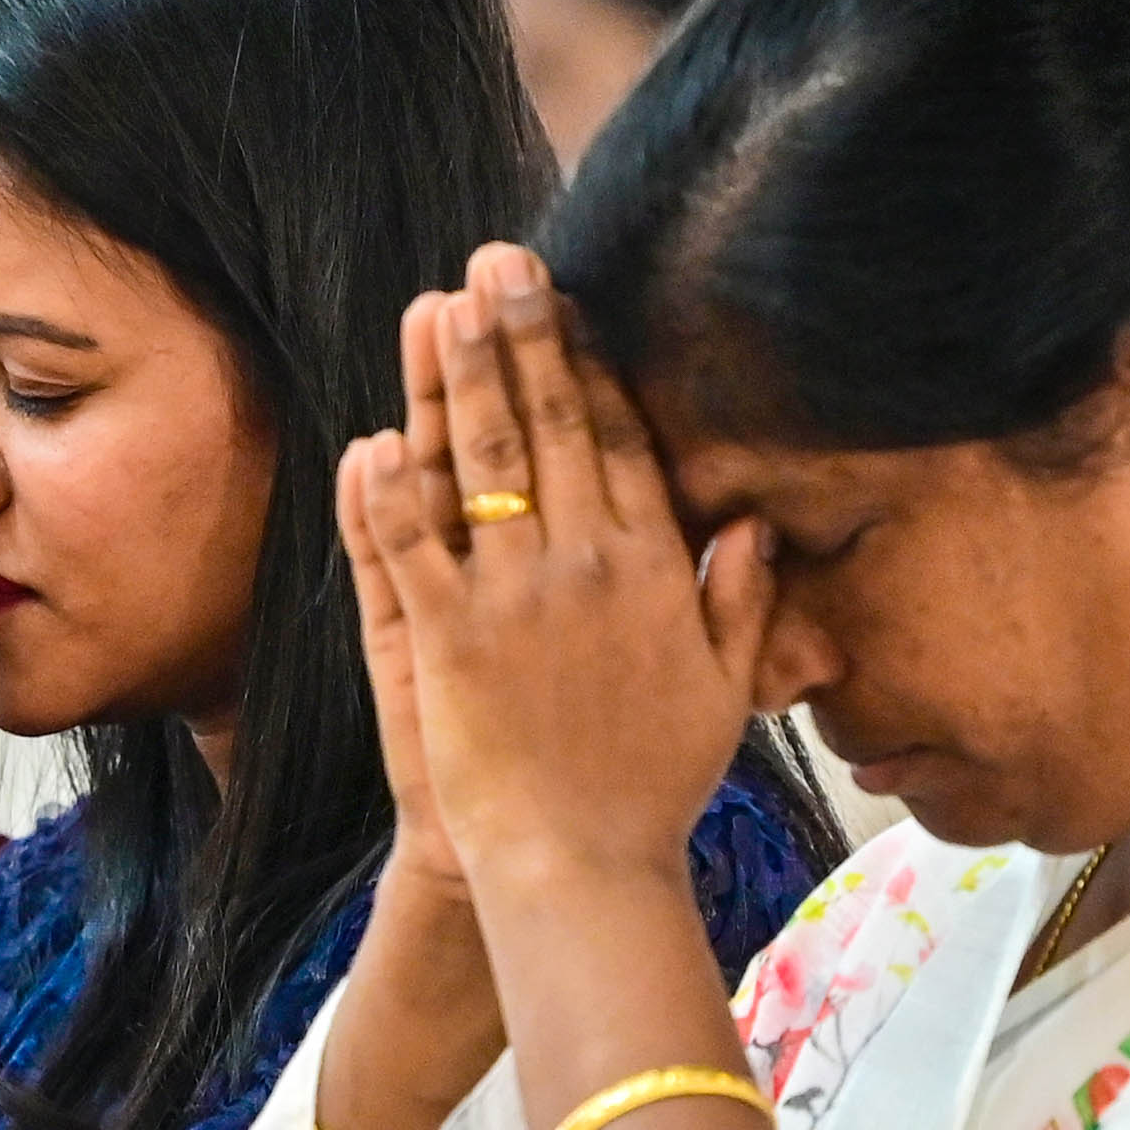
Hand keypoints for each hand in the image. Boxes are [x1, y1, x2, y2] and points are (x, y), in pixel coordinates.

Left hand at [348, 242, 770, 899]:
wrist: (583, 867)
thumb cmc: (651, 785)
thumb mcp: (723, 688)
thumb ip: (741, 598)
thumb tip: (756, 519)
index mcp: (655, 569)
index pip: (617, 442)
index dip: (585, 366)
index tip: (564, 302)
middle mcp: (587, 567)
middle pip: (547, 428)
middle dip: (520, 337)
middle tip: (496, 262)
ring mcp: (515, 598)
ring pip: (482, 464)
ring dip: (457, 379)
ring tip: (441, 307)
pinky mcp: (449, 639)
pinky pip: (413, 547)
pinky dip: (392, 492)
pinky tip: (373, 435)